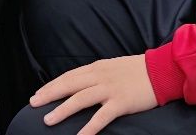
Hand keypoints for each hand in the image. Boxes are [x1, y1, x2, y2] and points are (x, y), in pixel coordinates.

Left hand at [29, 55, 155, 134]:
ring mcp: (110, 89)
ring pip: (80, 99)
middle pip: (69, 85)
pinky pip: (100, 117)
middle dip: (49, 94)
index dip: (52, 85)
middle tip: (33, 103)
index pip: (69, 76)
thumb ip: (98, 74)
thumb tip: (82, 83)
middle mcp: (100, 76)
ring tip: (48, 120)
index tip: (39, 93)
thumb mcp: (114, 67)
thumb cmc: (139, 71)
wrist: (162, 70)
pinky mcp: (120, 102)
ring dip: (62, 110)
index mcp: (98, 67)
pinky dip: (88, 128)